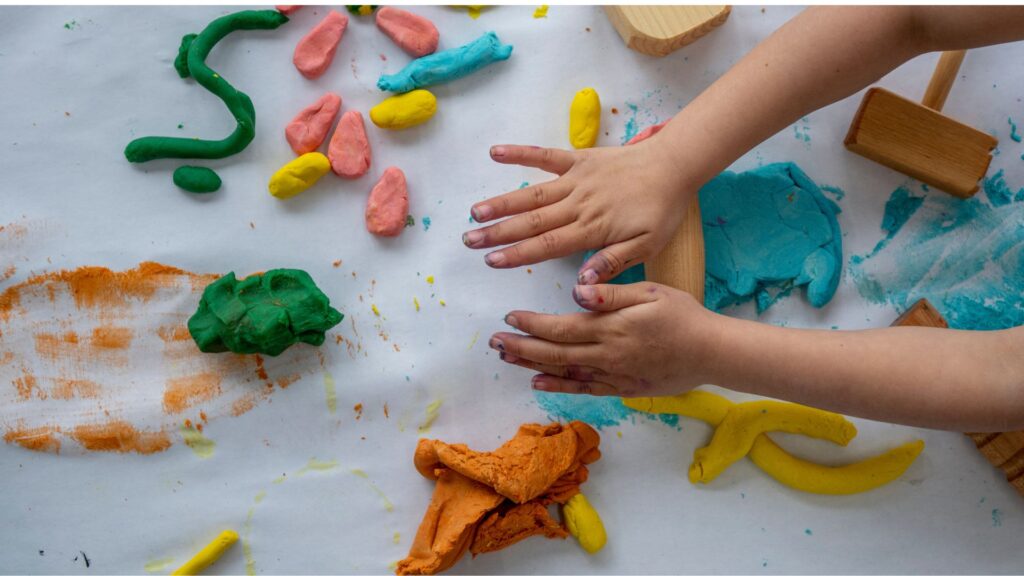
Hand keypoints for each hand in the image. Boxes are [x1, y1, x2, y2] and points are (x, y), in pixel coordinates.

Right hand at [464, 139, 692, 284]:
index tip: (491, 261)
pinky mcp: (579, 159)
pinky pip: (545, 156)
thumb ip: (612, 262)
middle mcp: (578, 204)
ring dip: (501, 202)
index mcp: (592, 229)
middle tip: (469, 241)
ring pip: (531, 193)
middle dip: (498, 232)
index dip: (517, 254)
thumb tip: (581, 282)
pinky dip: (521, 153)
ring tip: (474, 211)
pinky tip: (495, 153)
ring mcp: (576, 180)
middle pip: (531, 221)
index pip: (547, 245)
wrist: (674, 165)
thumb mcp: (646, 246)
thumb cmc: (661, 210)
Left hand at [489, 282, 723, 395]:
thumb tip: (578, 290)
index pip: (560, 327)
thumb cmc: (683, 315)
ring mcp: (613, 374)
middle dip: (520, 347)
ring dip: (532, 366)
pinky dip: (559, 387)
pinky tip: (539, 384)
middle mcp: (606, 354)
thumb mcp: (651, 293)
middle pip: (554, 352)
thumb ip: (612, 293)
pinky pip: (584, 389)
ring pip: (563, 372)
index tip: (510, 317)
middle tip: (494, 343)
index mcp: (610, 327)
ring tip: (506, 360)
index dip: (532, 324)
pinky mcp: (622, 388)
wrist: (712, 353)